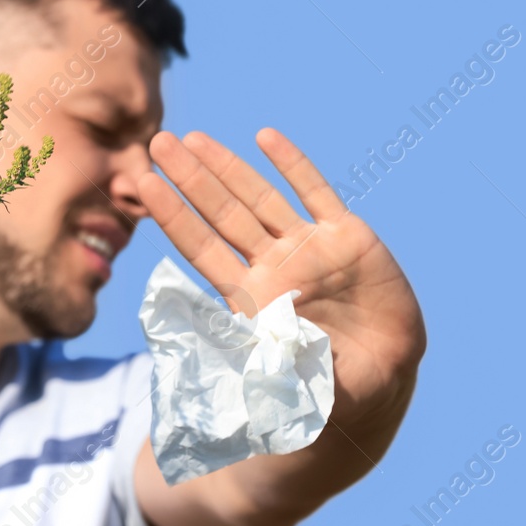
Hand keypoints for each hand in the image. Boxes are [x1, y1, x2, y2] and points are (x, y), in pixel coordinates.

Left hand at [137, 128, 425, 430]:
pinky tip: (265, 137)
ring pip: (259, 197)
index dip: (173, 216)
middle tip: (157, 142)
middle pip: (223, 214)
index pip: (202, 249)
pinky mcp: (348, 238)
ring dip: (228, 166)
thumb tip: (237, 376)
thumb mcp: (291, 386)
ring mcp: (309, 247)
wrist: (383, 377)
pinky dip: (293, 165)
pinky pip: (316, 194)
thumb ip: (267, 375)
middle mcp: (273, 264)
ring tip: (194, 138)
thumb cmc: (328, 388)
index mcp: (251, 298)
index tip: (142, 184)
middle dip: (191, 179)